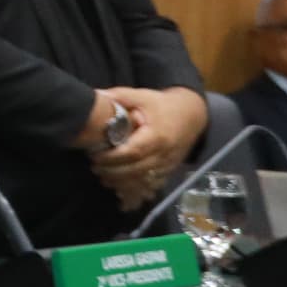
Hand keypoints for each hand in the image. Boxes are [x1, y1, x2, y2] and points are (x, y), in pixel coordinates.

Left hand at [91, 85, 205, 206]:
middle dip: (112, 173)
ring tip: (102, 177)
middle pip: (136, 170)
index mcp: (157, 136)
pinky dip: (136, 190)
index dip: (112, 158)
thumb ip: (120, 96)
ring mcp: (168, 165)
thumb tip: (96, 96)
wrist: (192, 115)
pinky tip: (120, 188)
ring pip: (143, 181)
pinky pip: (152, 186)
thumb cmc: (162, 105)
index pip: (133, 152)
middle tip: (94, 168)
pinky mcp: (169, 171)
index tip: (94, 156)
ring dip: (121, 183)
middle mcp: (164, 154)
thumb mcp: (143, 96)